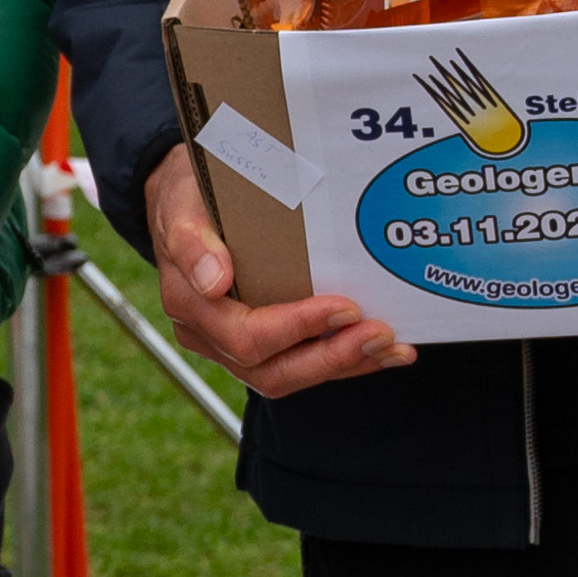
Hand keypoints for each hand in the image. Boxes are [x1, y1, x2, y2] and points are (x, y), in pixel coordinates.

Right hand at [144, 140, 407, 401]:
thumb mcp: (185, 206)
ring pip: (289, 375)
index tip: (345, 307)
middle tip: (380, 334)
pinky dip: (343, 361)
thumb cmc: (192, 200)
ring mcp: (230, 348)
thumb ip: (193, 243)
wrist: (185, 205)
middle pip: (271, 370)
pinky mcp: (258, 348)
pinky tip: (382, 352)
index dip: (298, 328)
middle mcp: (208, 335)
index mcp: (189, 304)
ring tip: (392, 348)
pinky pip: (300, 366)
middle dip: (332, 356)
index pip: (247, 336)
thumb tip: (214, 281)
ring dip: (345, 365)